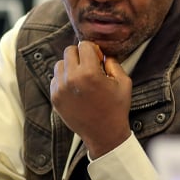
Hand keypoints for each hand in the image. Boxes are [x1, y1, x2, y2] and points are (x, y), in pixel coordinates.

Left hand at [50, 41, 132, 158]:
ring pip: (59, 64)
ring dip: (70, 67)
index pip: (84, 45)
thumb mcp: (124, 82)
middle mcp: (72, 79)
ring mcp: (60, 89)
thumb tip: (103, 54)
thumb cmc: (116, 108)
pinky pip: (55, 79)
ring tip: (81, 78)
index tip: (98, 59)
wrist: (104, 134)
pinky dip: (64, 80)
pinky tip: (75, 89)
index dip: (93, 49)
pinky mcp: (55, 98)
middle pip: (69, 51)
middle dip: (80, 55)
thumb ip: (113, 62)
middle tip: (89, 66)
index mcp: (89, 73)